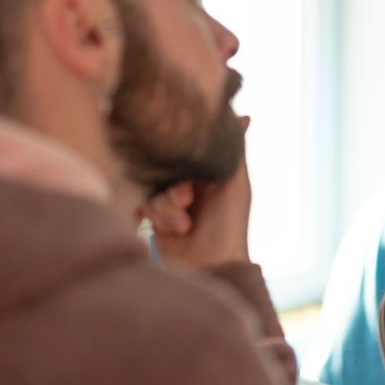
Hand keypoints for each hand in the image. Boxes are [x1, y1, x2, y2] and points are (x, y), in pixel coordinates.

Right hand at [138, 117, 251, 269]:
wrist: (213, 267)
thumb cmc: (230, 226)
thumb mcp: (236, 184)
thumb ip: (235, 150)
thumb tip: (244, 117)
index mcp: (203, 172)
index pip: (181, 149)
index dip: (180, 154)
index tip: (188, 170)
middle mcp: (182, 183)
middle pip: (161, 166)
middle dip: (174, 187)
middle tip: (188, 198)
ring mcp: (165, 201)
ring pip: (149, 187)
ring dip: (167, 206)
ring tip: (185, 224)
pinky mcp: (150, 220)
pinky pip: (140, 205)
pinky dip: (158, 218)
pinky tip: (175, 230)